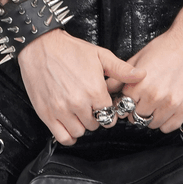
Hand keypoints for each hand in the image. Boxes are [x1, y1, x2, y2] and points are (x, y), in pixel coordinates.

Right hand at [18, 29, 142, 145]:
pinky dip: (68, 135)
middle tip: (90, 107)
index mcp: (94, 90)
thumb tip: (142, 75)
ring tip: (79, 112)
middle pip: (95, 125)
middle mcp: (78, 103)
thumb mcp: (100, 55)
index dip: (108, 111)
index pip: (110, 115)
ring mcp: (61, 110)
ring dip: (82, 125)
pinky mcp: (46, 114)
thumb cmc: (69, 50)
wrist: (40, 46)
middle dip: (95, 117)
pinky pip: (63, 137)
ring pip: (80, 132)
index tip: (103, 106)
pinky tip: (70, 124)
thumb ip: (121, 69)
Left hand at [117, 16, 182, 132]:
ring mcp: (172, 103)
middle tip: (143, 101)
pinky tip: (166, 111)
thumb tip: (109, 88)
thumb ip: (121, 76)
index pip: (124, 107)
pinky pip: (170, 126)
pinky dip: (166, 122)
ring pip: (153, 124)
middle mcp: (155, 96)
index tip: (130, 101)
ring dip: (152, 117)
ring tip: (155, 104)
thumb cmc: (166, 47)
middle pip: (137, 118)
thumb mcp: (137, 58)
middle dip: (137, 110)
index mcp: (141, 85)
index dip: (125, 103)